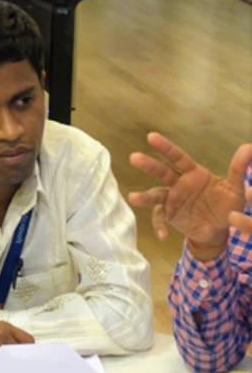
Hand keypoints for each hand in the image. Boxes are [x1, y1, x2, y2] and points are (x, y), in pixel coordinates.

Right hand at [0, 322, 33, 370]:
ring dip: (6, 368)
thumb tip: (14, 352)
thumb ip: (2, 338)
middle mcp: (2, 336)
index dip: (26, 351)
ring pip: (11, 364)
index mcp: (3, 327)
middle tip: (8, 364)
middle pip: (21, 354)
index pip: (28, 341)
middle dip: (16, 361)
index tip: (23, 357)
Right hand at [127, 132, 251, 247]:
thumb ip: (238, 169)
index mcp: (193, 174)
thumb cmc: (226, 205)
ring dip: (144, 197)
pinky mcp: (169, 215)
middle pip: (162, 172)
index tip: (151, 137)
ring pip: (156, 195)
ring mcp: (172, 199)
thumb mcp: (235, 189)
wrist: (219, 229)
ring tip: (133, 197)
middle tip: (134, 158)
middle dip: (148, 165)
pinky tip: (164, 235)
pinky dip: (160, 226)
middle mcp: (179, 184)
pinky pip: (161, 219)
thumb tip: (247, 147)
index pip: (178, 158)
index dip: (165, 147)